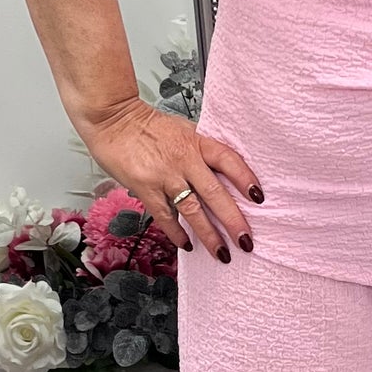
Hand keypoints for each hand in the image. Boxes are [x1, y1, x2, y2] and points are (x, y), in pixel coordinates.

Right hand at [81, 95, 262, 264]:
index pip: (228, 160)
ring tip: (222, 253)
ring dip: (209, 234)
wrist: (112, 119)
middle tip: (246, 241)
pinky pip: (165, 216)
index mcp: (197, 141)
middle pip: (215, 193)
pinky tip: (186, 244)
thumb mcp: (182, 130)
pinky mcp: (145, 187)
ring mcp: (165, 175)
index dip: (245, 179)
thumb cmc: (147, 126)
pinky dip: (176, 232)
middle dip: (233, 220)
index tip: (259, 198)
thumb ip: (200, 150)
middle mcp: (184, 158)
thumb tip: (220, 173)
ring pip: (193, 210)